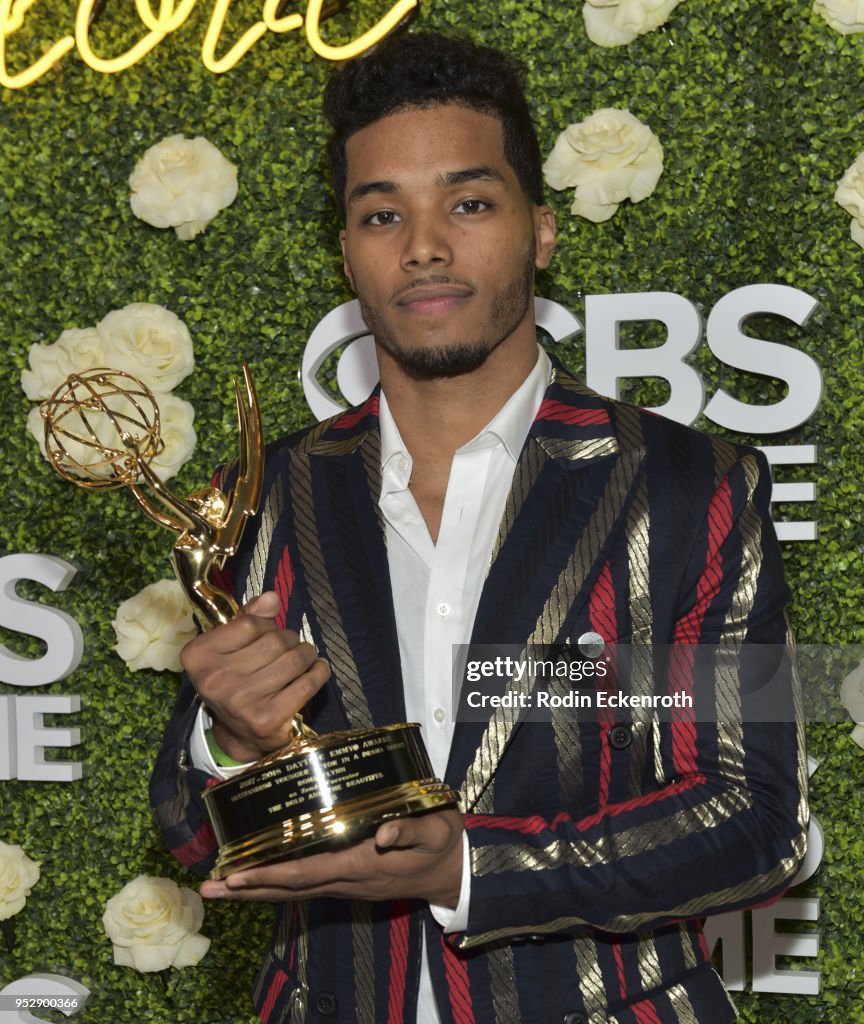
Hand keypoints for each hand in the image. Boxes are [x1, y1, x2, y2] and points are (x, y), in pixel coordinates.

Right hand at [180, 591, 329, 761]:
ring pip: (293, 659)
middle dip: (291, 640)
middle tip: (292, 648)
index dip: (267, 625)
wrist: (240, 735)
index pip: (250, 623)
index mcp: (198, 655)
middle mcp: (214, 679)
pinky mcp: (266, 719)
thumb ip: (250, 617)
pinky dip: (318, 672)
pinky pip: (306, 683)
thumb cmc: (237, 680)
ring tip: (306, 657)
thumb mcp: (233, 646)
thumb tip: (272, 598)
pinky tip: (318, 670)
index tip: (269, 635)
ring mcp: (240, 701)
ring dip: (307, 654)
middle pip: (274, 641)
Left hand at [200, 809, 463, 908]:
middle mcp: (346, 879)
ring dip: (253, 891)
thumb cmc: (442, 843)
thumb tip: (383, 832)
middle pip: (288, 888)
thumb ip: (410, 828)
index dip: (271, 875)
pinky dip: (274, 886)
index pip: (307, 872)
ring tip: (217, 889)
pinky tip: (255, 883)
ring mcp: (344, 884)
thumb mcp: (435, 830)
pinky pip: (303, 887)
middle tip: (207, 888)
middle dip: (247, 888)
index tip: (238, 874)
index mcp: (362, 865)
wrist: (453, 872)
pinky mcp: (346, 881)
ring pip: (291, 891)